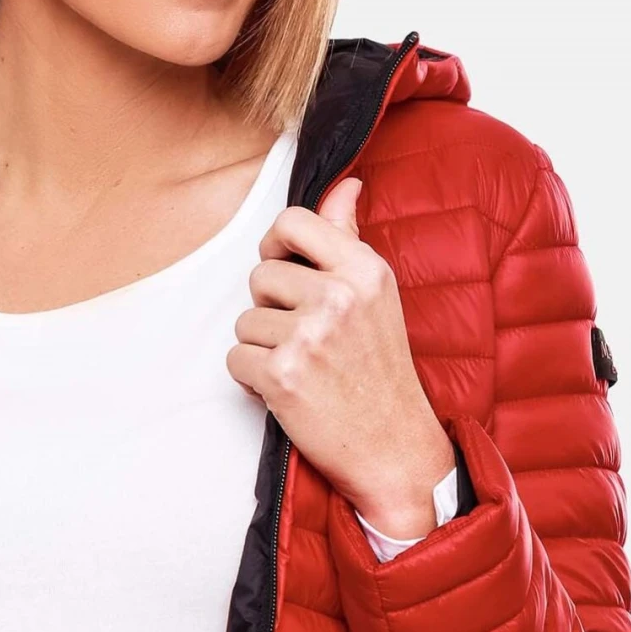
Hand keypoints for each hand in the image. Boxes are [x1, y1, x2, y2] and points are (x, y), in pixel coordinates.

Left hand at [227, 174, 454, 535]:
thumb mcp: (377, 296)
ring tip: (304, 369)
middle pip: (259, 277)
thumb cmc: (382, 371)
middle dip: (271, 309)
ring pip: (245, 322)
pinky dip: (252, 380)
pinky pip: (235, 360)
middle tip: (308, 341)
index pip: (291, 222)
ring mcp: (309, 335)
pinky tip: (289, 392)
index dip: (276, 248)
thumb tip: (347, 184)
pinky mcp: (282, 374)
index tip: (286, 272)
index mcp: (364, 270)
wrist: (395, 447)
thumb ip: (350, 239)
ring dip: (263, 348)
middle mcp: (338, 296)